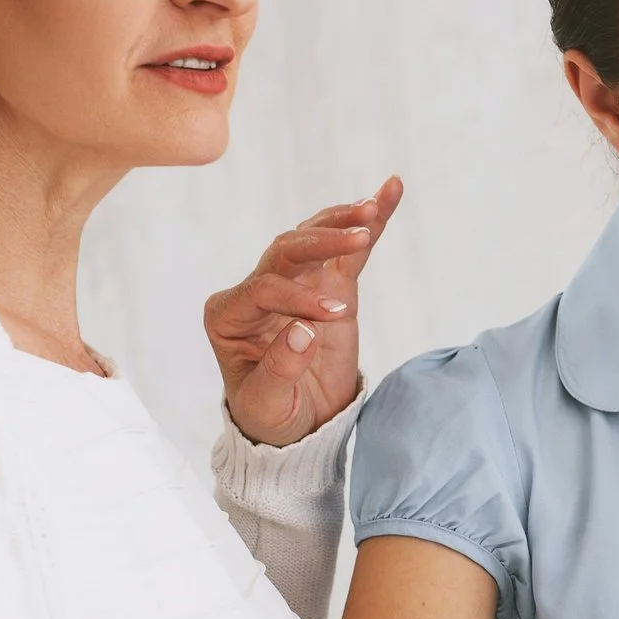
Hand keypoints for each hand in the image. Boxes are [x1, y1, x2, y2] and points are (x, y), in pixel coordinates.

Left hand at [205, 179, 399, 445]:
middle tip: (358, 239)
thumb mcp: (267, 403)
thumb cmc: (270, 414)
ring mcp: (295, 282)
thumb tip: (304, 330)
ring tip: (372, 208)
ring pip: (313, 239)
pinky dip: (368, 222)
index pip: (264, 288)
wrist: (296, 426)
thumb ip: (281, 368)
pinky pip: (348, 249)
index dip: (299, 298)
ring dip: (343, 221)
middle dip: (322, 241)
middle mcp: (256, 289)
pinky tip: (389, 192)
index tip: (335, 316)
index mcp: (229, 314)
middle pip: (286, 251)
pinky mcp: (329, 284)